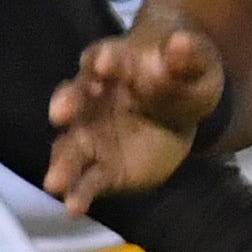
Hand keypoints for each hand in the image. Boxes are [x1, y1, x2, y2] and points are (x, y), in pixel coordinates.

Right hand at [46, 24, 223, 213]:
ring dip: (62, 165)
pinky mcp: (103, 167)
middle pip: (73, 100)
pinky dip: (79, 194)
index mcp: (114, 64)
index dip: (103, 59)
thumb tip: (182, 42)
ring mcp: (92, 135)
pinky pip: (87, 181)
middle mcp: (91, 99)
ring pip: (71, 148)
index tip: (104, 63)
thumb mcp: (196, 63)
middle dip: (67, 105)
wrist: (185, 107)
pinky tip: (74, 208)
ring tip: (54, 183)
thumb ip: (187, 56)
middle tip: (61, 114)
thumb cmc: (184, 77)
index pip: (103, 57)